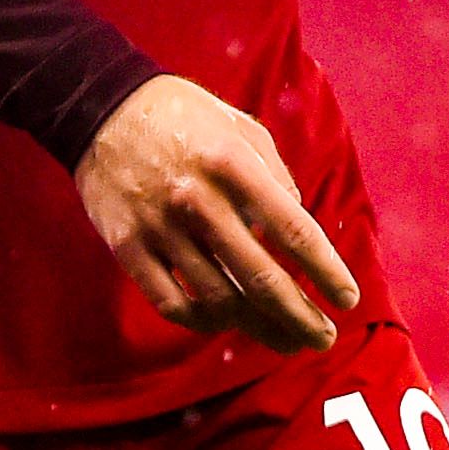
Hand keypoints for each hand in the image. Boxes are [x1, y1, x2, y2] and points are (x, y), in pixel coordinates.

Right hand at [73, 76, 358, 354]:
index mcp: (233, 164)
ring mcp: (160, 228)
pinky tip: (227, 324)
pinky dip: (204, 322)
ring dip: (259, 327)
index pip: (293, 230)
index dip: (326, 270)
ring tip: (285, 339)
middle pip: (260, 278)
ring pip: (219, 299)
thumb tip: (297, 223)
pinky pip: (172, 303)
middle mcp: (198, 200)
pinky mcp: (128, 248)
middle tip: (323, 337)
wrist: (101, 110)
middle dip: (300, 316)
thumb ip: (275, 175)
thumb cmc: (183, 116)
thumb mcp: (240, 127)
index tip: (347, 299)